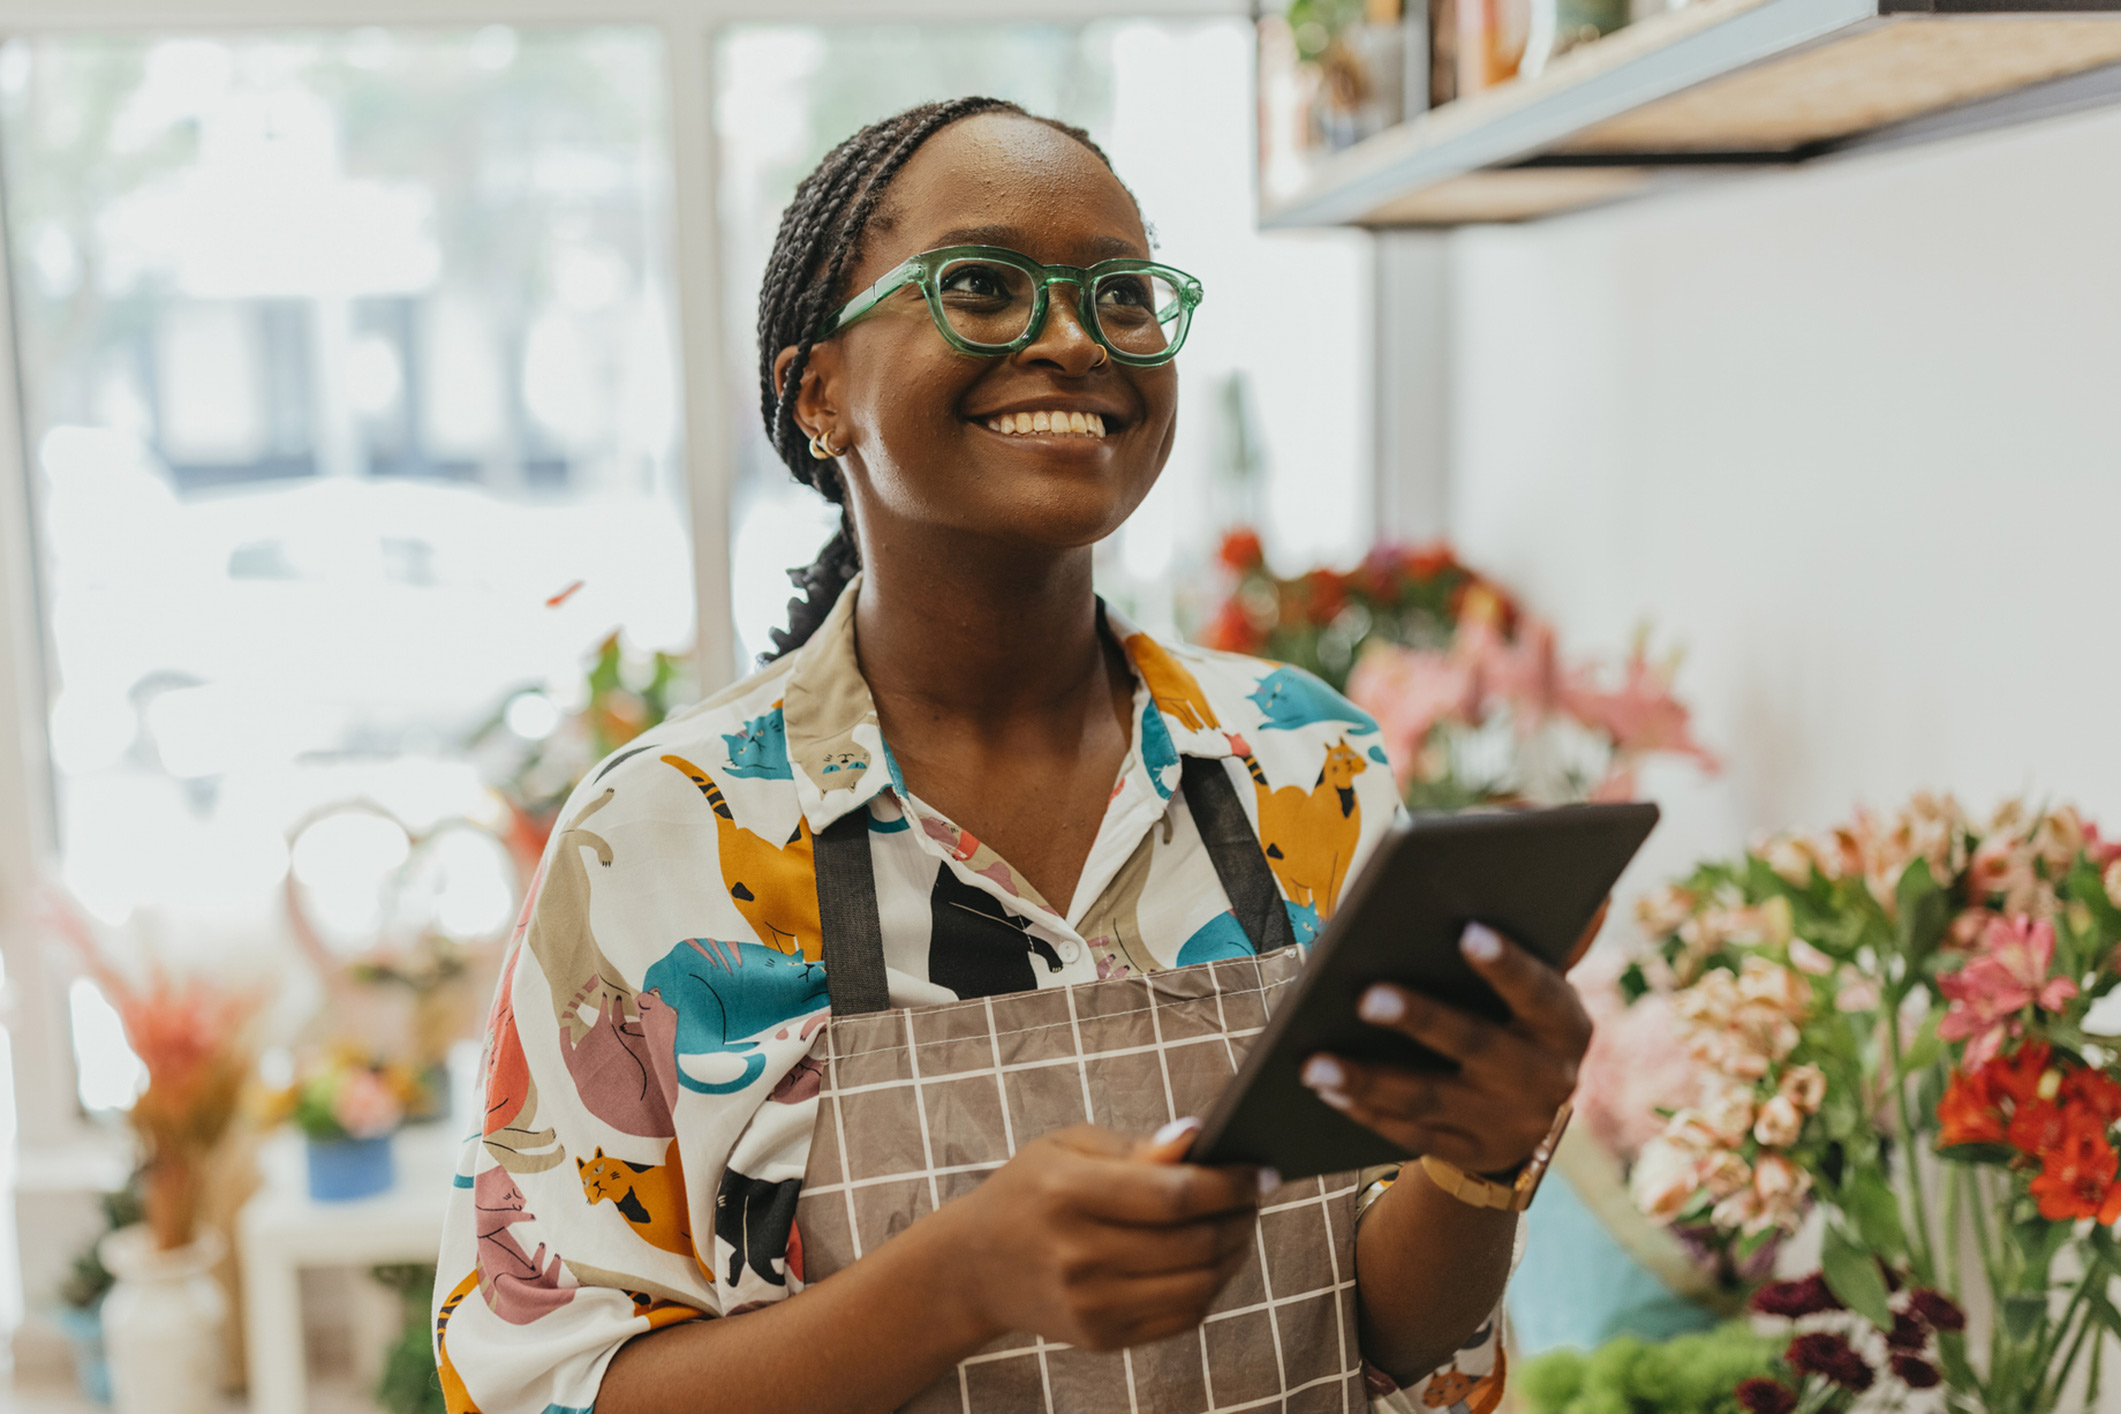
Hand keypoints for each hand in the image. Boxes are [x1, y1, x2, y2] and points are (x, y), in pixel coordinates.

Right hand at [934, 1121, 1264, 1351]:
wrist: (975, 1266)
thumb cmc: (1030, 1192)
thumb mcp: (1068, 1147)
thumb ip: (1136, 1146)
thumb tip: (1199, 1138)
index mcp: (1069, 1194)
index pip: (1174, 1195)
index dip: (1229, 1184)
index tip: (1259, 1171)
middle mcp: (1079, 1255)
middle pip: (1195, 1243)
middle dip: (1240, 1217)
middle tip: (1254, 1197)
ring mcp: (1091, 1304)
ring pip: (1199, 1285)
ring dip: (1234, 1254)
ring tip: (1239, 1226)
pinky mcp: (1102, 1337)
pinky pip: (1183, 1317)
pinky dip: (1210, 1287)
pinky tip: (1211, 1260)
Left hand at [1298, 907, 1604, 1175]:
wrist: (1527, 1120)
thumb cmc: (1519, 1022)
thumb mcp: (1541, 987)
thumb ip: (1550, 940)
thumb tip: (1589, 882)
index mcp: (1566, 1025)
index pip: (1538, 991)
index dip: (1506, 964)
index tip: (1466, 931)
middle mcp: (1545, 1079)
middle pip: (1476, 1046)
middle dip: (1421, 1020)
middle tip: (1366, 995)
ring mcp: (1506, 1123)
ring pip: (1430, 1100)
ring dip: (1369, 1080)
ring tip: (1313, 1062)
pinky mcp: (1468, 1153)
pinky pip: (1411, 1135)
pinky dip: (1366, 1111)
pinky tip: (1325, 1089)